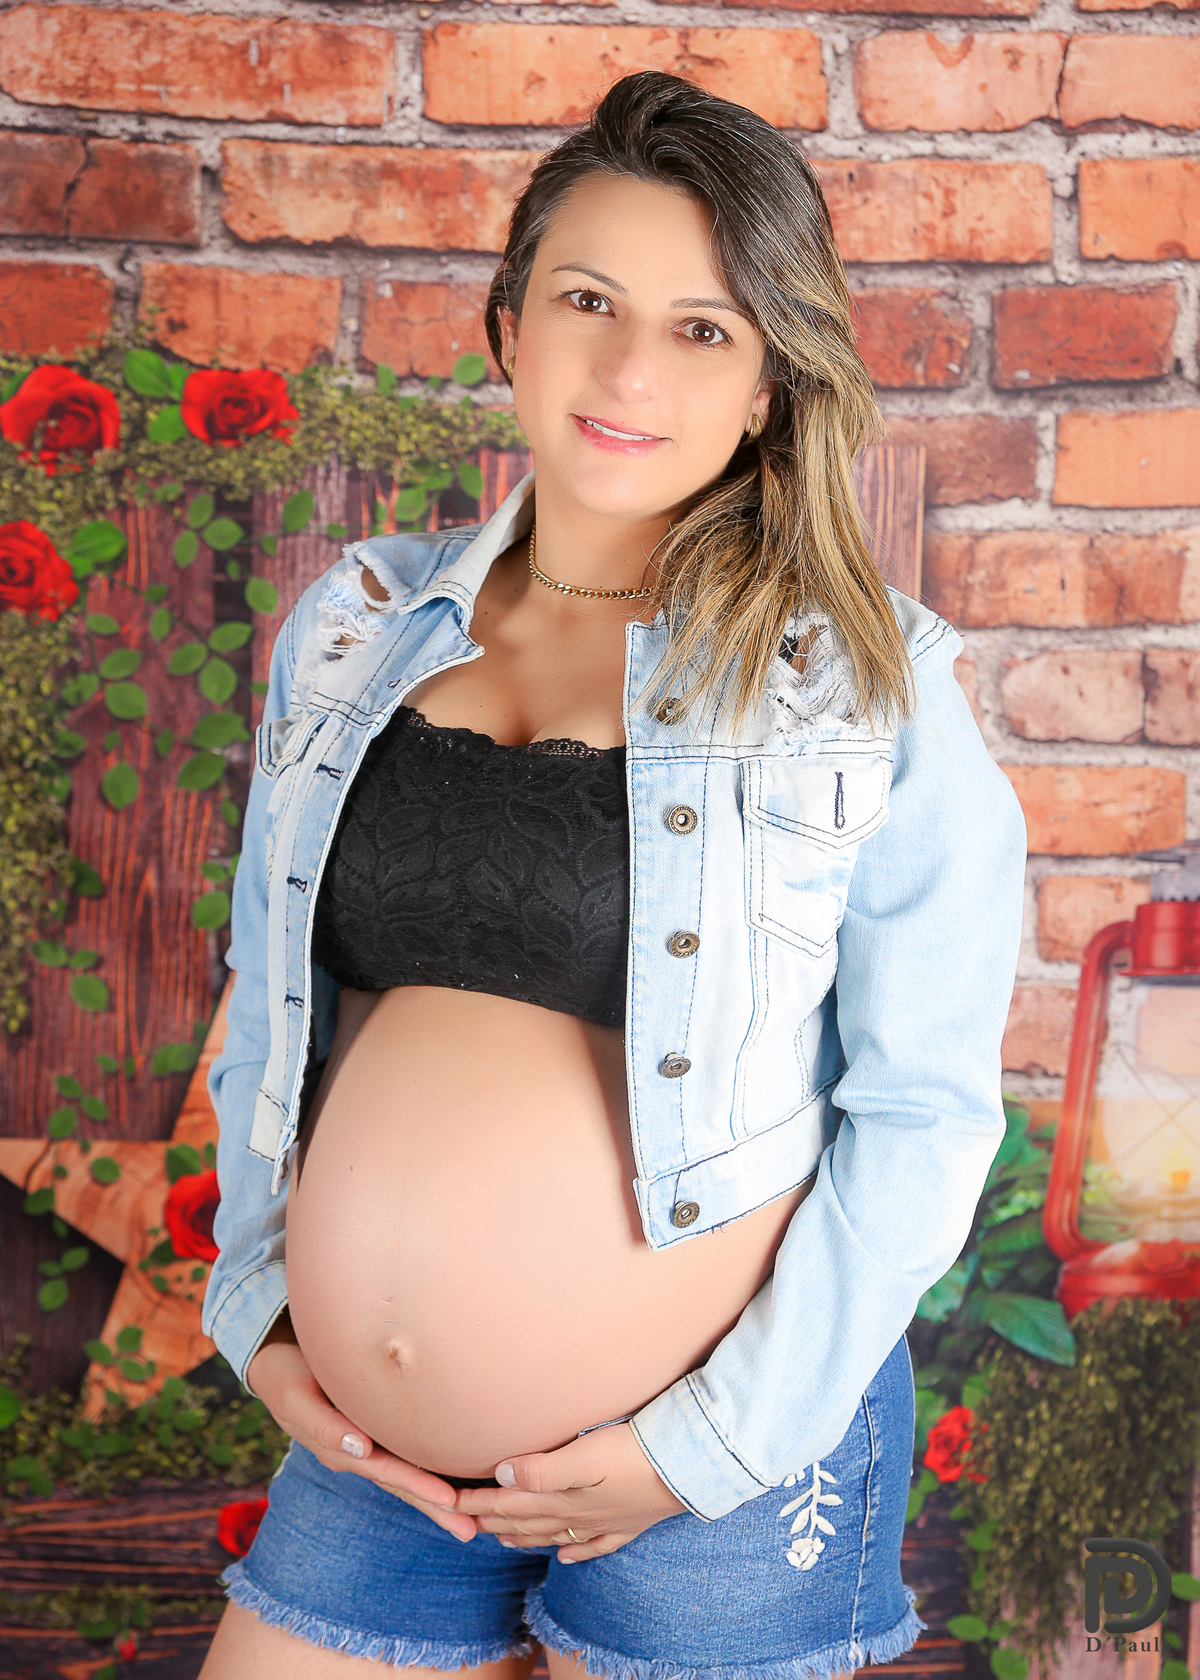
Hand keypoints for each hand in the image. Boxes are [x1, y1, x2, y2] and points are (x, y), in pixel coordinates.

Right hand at [246, 1313, 476, 1542]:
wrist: (275, 1364)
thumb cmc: (288, 1377)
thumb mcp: (297, 1398)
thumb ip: (324, 1426)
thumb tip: (360, 1449)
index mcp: (342, 1452)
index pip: (388, 1474)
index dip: (419, 1487)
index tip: (449, 1501)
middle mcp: (358, 1456)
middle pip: (403, 1486)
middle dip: (436, 1508)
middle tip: (470, 1531)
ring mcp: (366, 1448)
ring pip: (405, 1477)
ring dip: (435, 1500)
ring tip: (467, 1522)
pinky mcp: (372, 1434)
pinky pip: (402, 1459)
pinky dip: (425, 1474)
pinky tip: (448, 1486)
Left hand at [452, 1422, 686, 1562]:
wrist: (690, 1468)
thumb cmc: (636, 1454)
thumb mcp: (585, 1456)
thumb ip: (542, 1468)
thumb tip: (502, 1474)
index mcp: (563, 1498)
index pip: (511, 1503)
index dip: (480, 1502)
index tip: (451, 1500)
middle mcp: (579, 1516)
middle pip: (527, 1521)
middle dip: (494, 1520)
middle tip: (466, 1521)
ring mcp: (604, 1523)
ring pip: (553, 1535)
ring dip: (525, 1537)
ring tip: (504, 1540)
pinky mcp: (627, 1524)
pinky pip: (592, 1546)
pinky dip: (574, 1553)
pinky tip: (564, 1557)